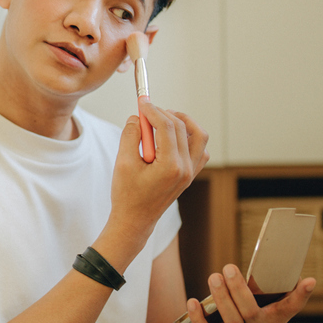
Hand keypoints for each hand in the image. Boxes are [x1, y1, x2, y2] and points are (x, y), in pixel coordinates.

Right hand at [101, 99, 208, 261]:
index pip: (167, 126)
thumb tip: (138, 117)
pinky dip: (190, 138)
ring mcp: (191, 172)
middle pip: (182, 127)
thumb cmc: (127, 195)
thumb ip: (131, 135)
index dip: (153, 110)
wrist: (135, 220)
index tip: (142, 102)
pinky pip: (199, 150)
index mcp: (170, 166)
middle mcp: (186, 168)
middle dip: (164, 113)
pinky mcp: (190, 175)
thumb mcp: (123, 162)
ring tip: (163, 119)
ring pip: (198, 136)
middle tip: (146, 110)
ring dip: (183, 123)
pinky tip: (172, 137)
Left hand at [186, 264, 315, 322]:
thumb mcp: (270, 317)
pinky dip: (198, 318)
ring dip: (220, 297)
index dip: (301, 295)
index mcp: (272, 320)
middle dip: (238, 288)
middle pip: (250, 310)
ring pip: (230, 319)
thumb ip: (279, 297)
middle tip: (229, 267)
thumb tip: (296, 272)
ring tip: (214, 277)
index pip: (290, 308)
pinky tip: (192, 302)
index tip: (309, 280)